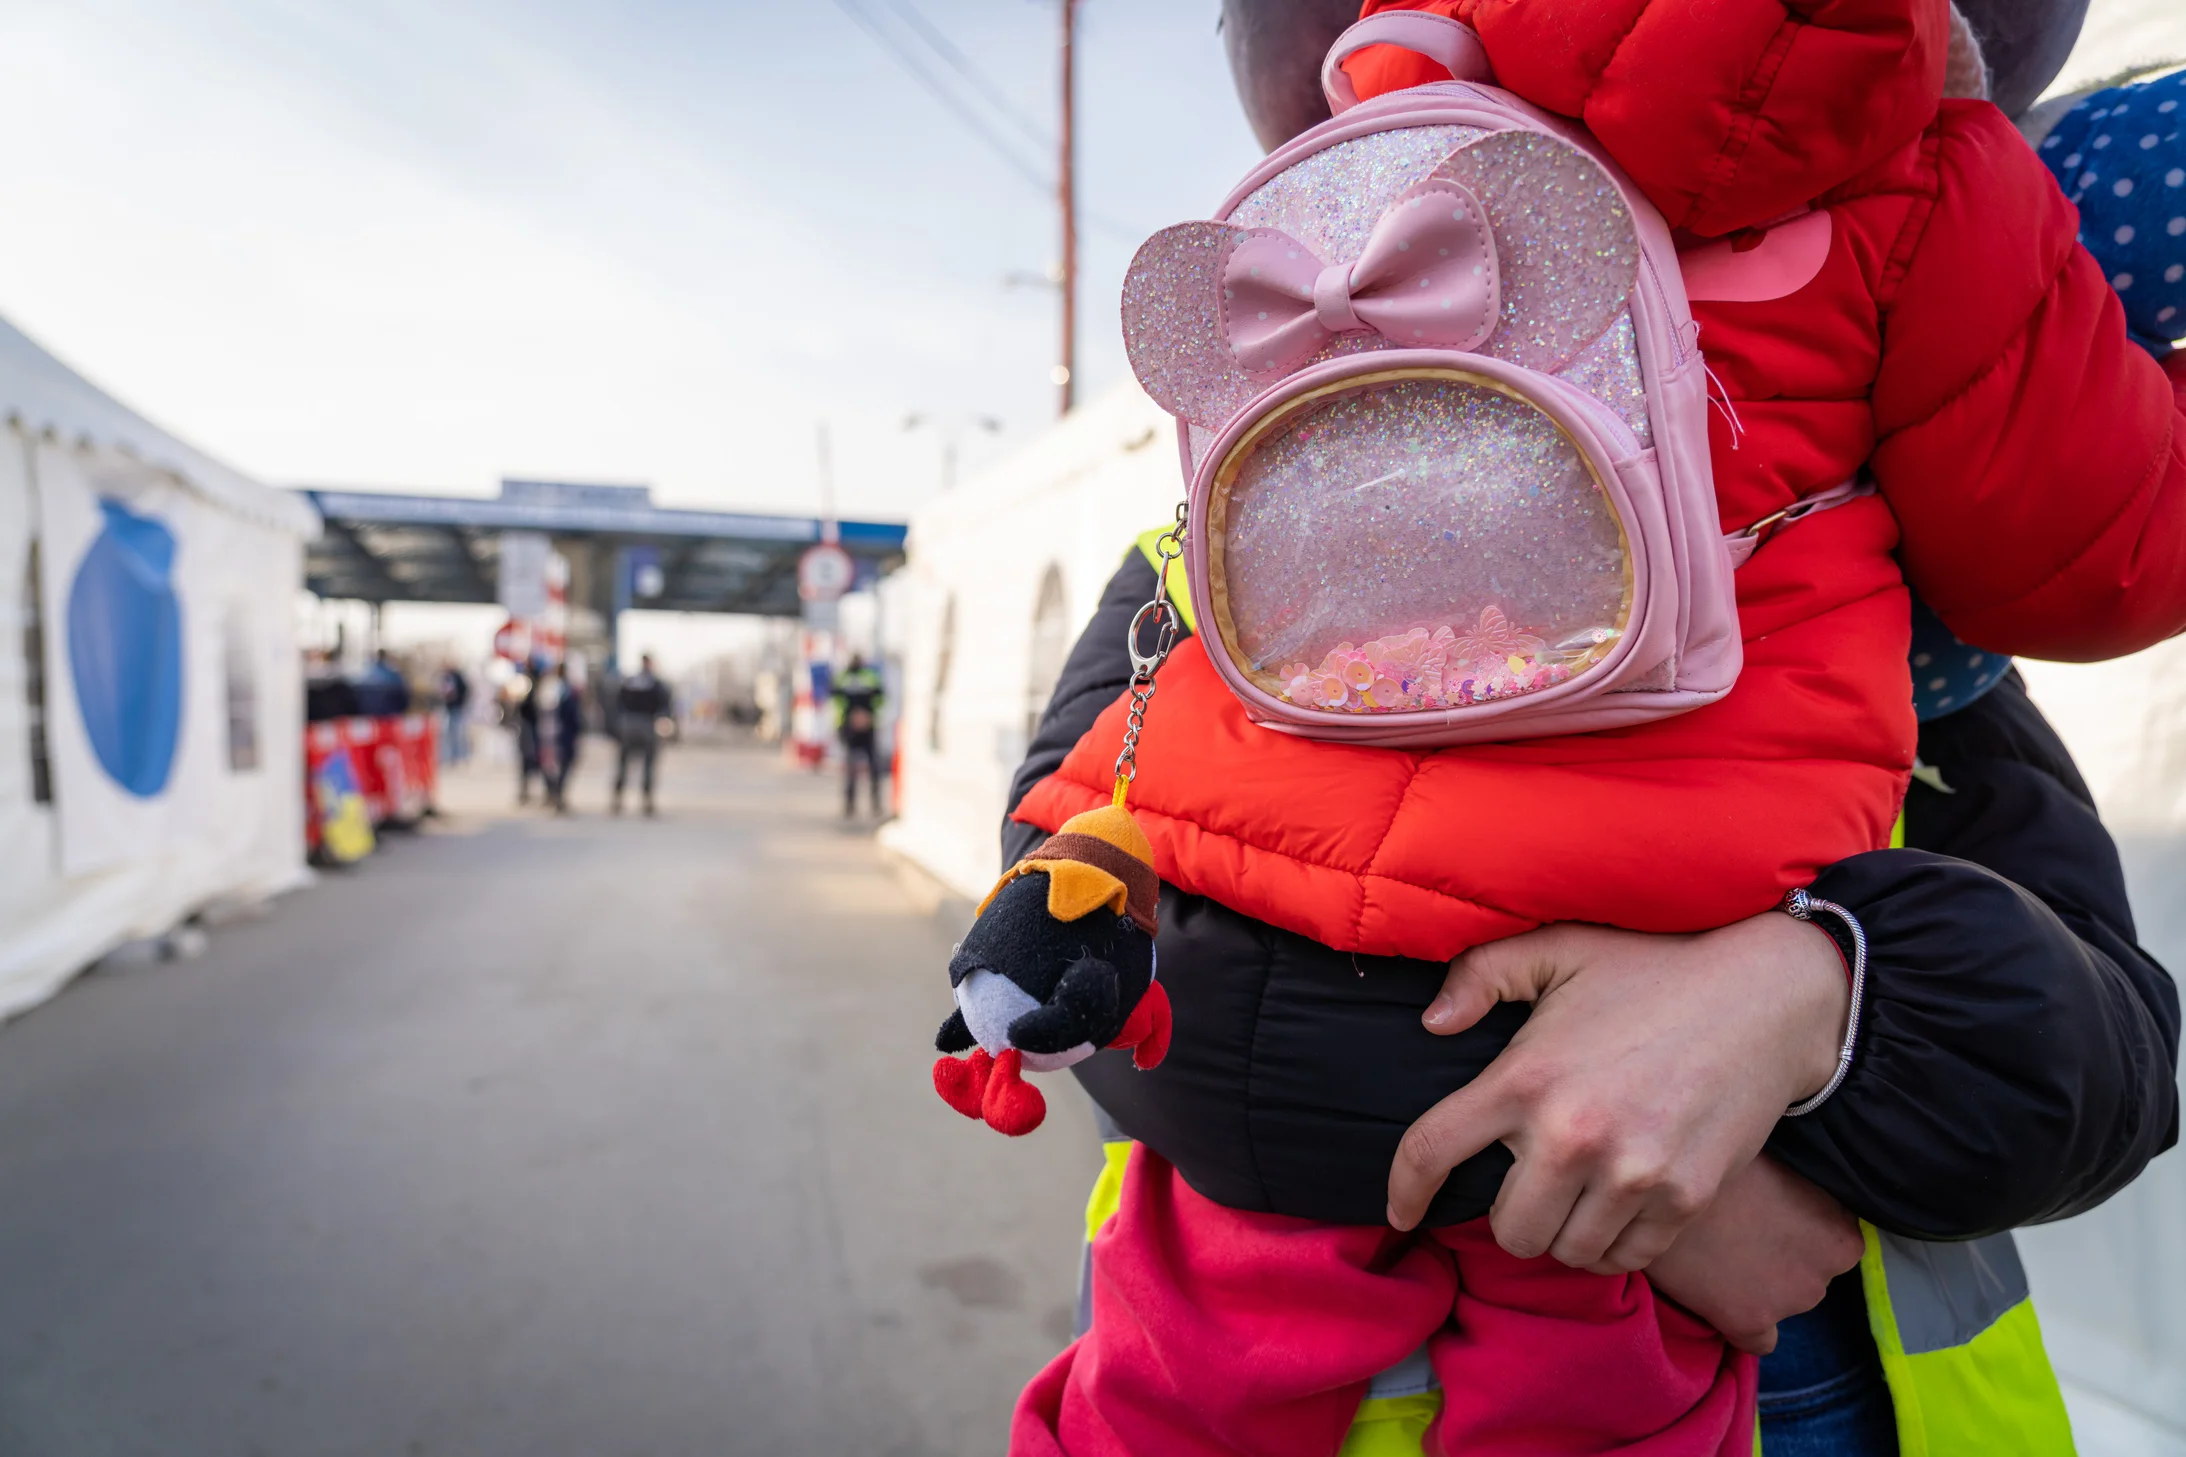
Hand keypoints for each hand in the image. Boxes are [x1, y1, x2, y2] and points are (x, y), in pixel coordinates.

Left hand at [1386, 914, 1849, 1272]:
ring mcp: (1631, 1175)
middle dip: (1507, 1214)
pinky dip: (1612, 1245)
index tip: (1400, 1213)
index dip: (1403, 1191)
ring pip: (1565, 1252)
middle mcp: (1571, 1136)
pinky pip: (1625, 1259)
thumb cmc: (1654, 968)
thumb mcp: (1560, 949)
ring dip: (1562, 1232)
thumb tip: (1433, 1022)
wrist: (1765, 996)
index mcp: (1525, 1079)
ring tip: (1576, 1194)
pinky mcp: (1684, 1201)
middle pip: (1505, 1229)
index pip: (1431, 1151)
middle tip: (1528, 1184)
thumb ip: (1483, 974)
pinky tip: (1616, 1208)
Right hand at [1645, 1155, 1864, 1354]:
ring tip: (1719, 1254)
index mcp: (1841, 1236)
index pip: (1836, 1244)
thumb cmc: (1722, 1162)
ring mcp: (1786, 1304)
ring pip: (1782, 1303)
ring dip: (1761, 1288)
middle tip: (1741, 1231)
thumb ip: (1801, 1189)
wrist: (1662, 1185)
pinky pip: (1758, 1341)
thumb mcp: (1780, 1162)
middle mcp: (1822, 1276)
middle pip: (1808, 1276)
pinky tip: (1720, 1299)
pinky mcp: (1747, 1322)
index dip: (1802, 1227)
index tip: (1771, 1213)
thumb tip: (1796, 1197)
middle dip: (1781, 1259)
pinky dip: (1744, 1325)